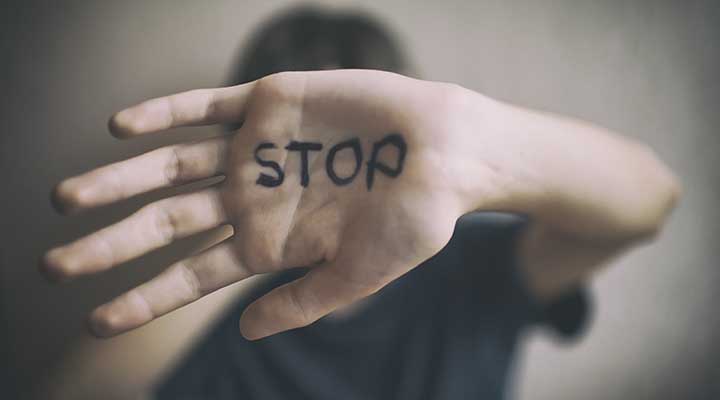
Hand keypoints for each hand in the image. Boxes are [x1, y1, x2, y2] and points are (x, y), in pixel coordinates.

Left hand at [43, 70, 492, 338]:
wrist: (447, 154)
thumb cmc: (412, 220)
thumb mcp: (357, 276)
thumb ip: (300, 303)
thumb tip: (243, 336)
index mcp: (268, 242)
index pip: (191, 274)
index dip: (144, 298)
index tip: (95, 320)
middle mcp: (251, 196)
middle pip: (166, 222)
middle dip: (111, 243)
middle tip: (54, 265)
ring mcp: (255, 150)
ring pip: (171, 164)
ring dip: (119, 179)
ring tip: (65, 199)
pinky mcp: (268, 103)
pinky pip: (204, 105)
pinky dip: (163, 114)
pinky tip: (121, 128)